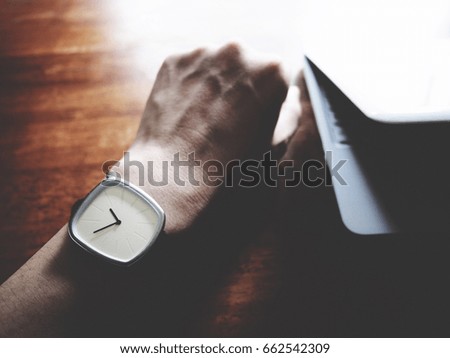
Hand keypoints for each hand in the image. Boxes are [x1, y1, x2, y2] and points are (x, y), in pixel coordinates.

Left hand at [114, 44, 288, 234]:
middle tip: (228, 118)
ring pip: (215, 63)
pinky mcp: (174, 60)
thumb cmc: (231, 162)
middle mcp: (239, 51)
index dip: (267, 98)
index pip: (276, 76)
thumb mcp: (276, 142)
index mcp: (272, 70)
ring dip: (214, 81)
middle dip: (241, 85)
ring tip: (204, 116)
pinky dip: (189, 83)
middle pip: (245, 64)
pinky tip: (186, 110)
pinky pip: (188, 68)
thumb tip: (290, 94)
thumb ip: (291, 112)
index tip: (254, 116)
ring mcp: (202, 52)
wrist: (176, 171)